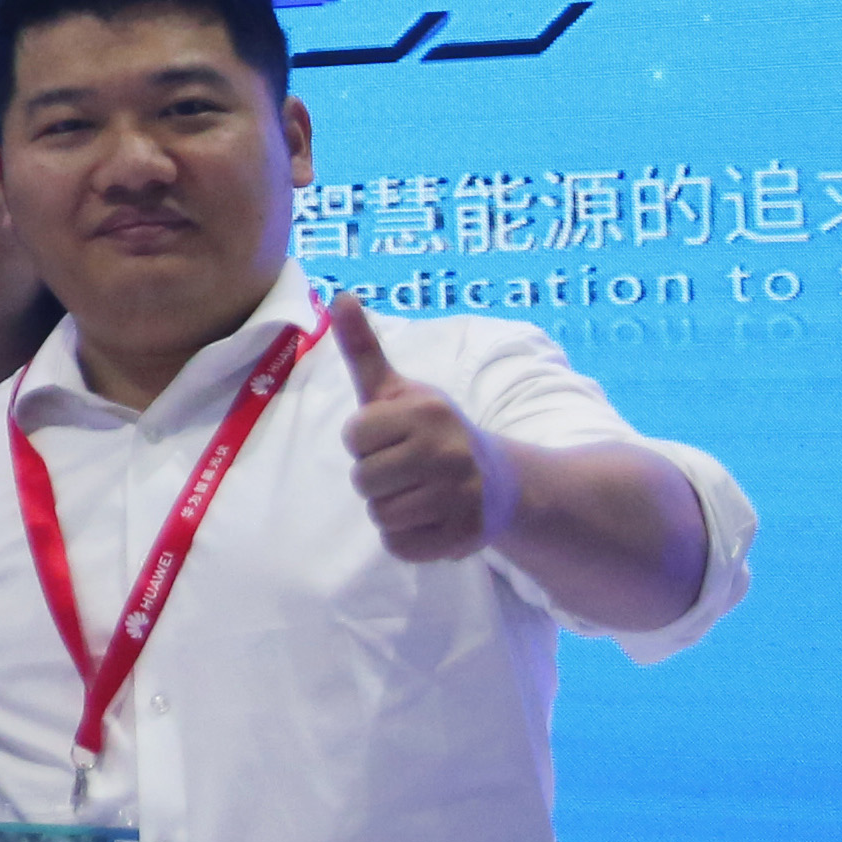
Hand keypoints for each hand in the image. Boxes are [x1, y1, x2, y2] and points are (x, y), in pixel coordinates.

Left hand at [327, 304, 508, 564]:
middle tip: (411, 468)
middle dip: (378, 476)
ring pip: (380, 515)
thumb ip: (364, 349)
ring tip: (421, 492)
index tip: (395, 436)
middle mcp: (445, 453)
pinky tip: (432, 519)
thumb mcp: (399, 390)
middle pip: (363, 480)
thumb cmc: (434, 431)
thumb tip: (340, 295)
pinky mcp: (464, 538)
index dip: (367, 440)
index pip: (354, 438)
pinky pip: (399, 546)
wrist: (502, 481)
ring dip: (392, 508)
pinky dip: (408, 539)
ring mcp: (458, 498)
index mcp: (426, 412)